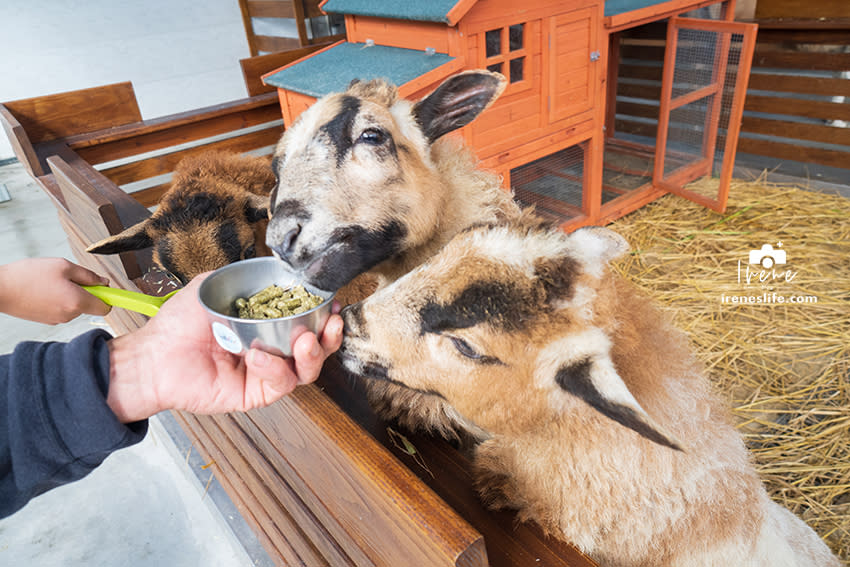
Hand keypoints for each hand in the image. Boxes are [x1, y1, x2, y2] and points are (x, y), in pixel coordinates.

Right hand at [0, 258, 110, 323]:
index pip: (105, 308)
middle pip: (89, 305)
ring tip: (51, 282)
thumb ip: (88, 275)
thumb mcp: (63, 266)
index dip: (108, 297)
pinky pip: (61, 309)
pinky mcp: (46, 320)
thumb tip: (104, 283)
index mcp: (76, 302)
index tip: (105, 288)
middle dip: (86, 292)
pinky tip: (43, 290)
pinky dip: (58, 299)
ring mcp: (56, 320)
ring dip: (70, 294)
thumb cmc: (28, 275)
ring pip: (74, 306)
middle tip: (69, 277)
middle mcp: (68, 316)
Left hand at [105, 273, 343, 421]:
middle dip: (329, 336)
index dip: (323, 312)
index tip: (331, 301)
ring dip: (312, 354)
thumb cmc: (179, 322)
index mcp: (267, 324)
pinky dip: (274, 369)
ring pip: (306, 369)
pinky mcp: (256, 393)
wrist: (154, 355)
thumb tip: (275, 265)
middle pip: (316, 347)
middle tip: (330, 322)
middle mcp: (272, 348)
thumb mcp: (213, 285)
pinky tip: (257, 356)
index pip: (306, 319)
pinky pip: (279, 384)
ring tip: (305, 340)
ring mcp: (266, 373)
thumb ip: (244, 276)